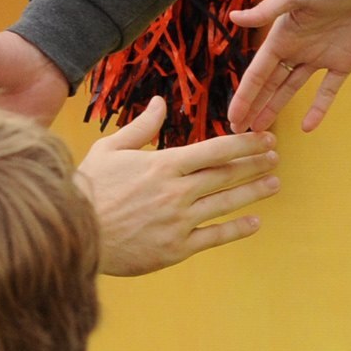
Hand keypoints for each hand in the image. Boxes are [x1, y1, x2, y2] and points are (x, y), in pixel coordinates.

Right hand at [77, 99, 280, 274]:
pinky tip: (254, 222)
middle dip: (255, 164)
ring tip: (274, 183)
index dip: (245, 143)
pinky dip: (237, 229)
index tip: (265, 137)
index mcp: (164, 164)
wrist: (74, 233)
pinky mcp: (176, 249)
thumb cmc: (88, 188)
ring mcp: (179, 221)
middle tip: (275, 157)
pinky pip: (215, 237)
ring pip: (226, 203)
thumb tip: (160, 102)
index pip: (215, 149)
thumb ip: (141, 126)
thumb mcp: (109, 149)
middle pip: (226, 175)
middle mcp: (177, 192)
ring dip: (254, 192)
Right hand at [227, 0, 350, 133]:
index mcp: (282, 36)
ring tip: (261, 131)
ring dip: (276, 109)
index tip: (233, 116)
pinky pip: (328, 91)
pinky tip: (308, 127)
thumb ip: (267, 10)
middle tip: (240, 132)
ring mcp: (319, 59)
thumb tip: (233, 18)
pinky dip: (319, 109)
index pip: (258, 72)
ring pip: (291, 90)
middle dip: (254, 107)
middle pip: (270, 85)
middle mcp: (296, 50)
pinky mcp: (343, 64)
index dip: (245, 95)